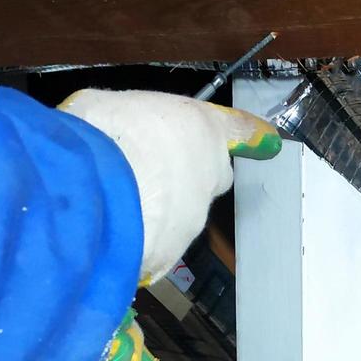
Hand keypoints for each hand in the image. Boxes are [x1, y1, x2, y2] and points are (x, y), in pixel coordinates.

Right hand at [60, 89, 280, 284]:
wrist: (93, 186)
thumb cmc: (104, 131)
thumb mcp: (112, 106)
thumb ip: (133, 122)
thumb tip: (119, 132)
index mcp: (203, 128)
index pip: (239, 130)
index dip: (250, 135)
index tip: (267, 141)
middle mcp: (210, 174)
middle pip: (212, 177)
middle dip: (188, 175)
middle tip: (149, 170)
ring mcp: (194, 217)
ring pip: (182, 214)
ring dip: (158, 209)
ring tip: (118, 202)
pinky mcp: (170, 253)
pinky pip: (158, 245)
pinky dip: (139, 240)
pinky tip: (112, 231)